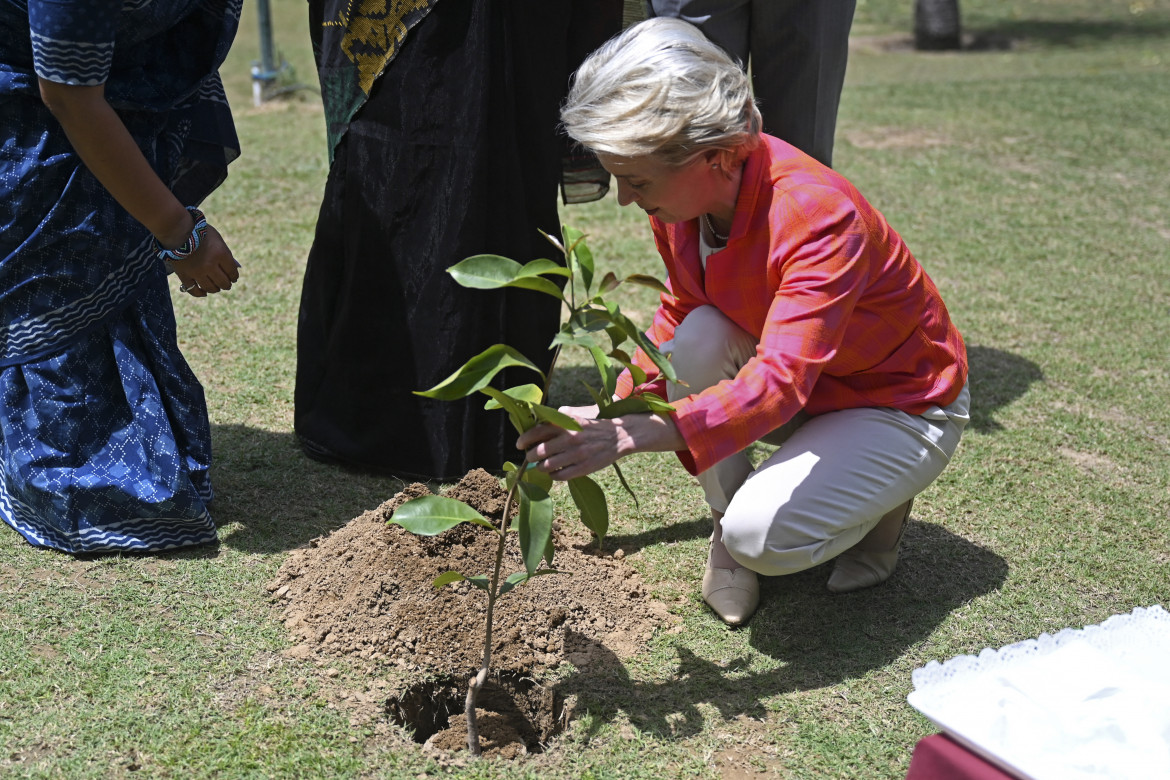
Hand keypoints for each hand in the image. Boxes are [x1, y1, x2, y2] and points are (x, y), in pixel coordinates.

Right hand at [172, 225, 239, 297]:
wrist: (176, 228)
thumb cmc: (199, 231)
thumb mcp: (217, 238)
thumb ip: (225, 253)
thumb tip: (233, 268)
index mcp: (221, 254)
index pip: (233, 273)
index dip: (234, 277)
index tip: (233, 278)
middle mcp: (210, 265)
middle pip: (223, 283)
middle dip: (226, 284)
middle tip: (226, 284)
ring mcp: (197, 272)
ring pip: (210, 288)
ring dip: (215, 289)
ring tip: (216, 287)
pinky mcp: (184, 275)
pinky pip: (193, 290)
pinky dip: (200, 293)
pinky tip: (204, 292)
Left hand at [516, 405, 684, 480]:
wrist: (620, 436)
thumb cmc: (594, 426)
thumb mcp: (577, 416)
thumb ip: (558, 418)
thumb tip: (537, 421)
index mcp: (566, 424)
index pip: (537, 432)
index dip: (524, 439)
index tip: (519, 445)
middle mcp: (569, 438)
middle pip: (538, 452)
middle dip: (530, 457)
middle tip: (530, 458)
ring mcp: (577, 454)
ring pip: (547, 466)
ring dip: (541, 468)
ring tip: (542, 466)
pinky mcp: (584, 468)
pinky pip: (561, 476)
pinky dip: (554, 476)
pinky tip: (555, 472)